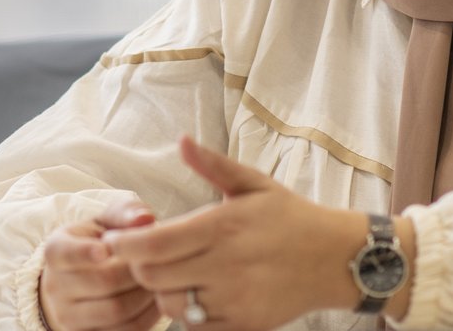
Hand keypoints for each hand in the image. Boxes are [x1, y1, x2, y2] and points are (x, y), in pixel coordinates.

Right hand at [38, 199, 162, 330]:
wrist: (80, 280)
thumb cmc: (99, 243)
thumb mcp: (106, 221)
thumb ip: (126, 212)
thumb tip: (145, 219)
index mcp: (56, 250)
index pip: (65, 253)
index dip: (85, 252)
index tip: (105, 249)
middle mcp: (55, 286)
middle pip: (102, 281)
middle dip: (136, 271)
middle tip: (157, 262)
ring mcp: (68, 316)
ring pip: (115, 310)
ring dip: (145, 295)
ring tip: (159, 280)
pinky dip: (147, 317)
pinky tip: (156, 300)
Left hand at [101, 137, 372, 330]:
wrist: (338, 259)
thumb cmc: (290, 217)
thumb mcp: (253, 183)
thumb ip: (212, 164)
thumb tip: (180, 140)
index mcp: (223, 227)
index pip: (155, 243)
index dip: (125, 245)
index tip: (114, 240)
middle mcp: (226, 265)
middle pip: (153, 276)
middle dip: (139, 266)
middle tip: (142, 256)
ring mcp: (236, 299)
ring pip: (170, 304)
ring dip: (161, 290)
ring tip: (171, 274)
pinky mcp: (245, 324)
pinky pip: (195, 326)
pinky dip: (186, 312)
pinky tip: (194, 292)